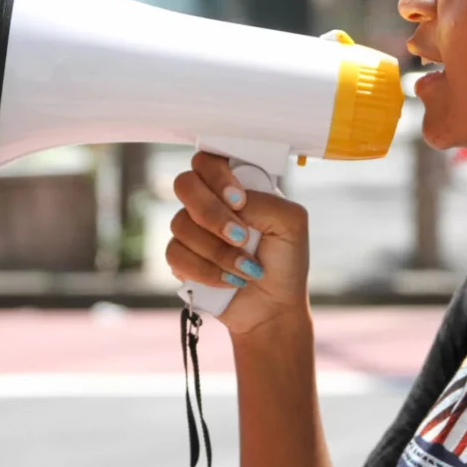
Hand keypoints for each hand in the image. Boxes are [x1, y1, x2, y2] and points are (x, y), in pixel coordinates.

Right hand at [167, 151, 310, 335]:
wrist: (274, 307)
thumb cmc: (285, 260)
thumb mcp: (290, 223)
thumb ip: (263, 201)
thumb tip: (231, 204)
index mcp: (235, 186)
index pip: (209, 160)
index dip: (217, 176)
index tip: (239, 200)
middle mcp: (209, 202)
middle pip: (185, 184)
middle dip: (211, 213)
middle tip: (240, 236)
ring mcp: (192, 229)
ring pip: (180, 223)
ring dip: (218, 251)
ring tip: (246, 268)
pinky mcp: (181, 258)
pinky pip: (175, 254)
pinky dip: (206, 270)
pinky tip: (230, 281)